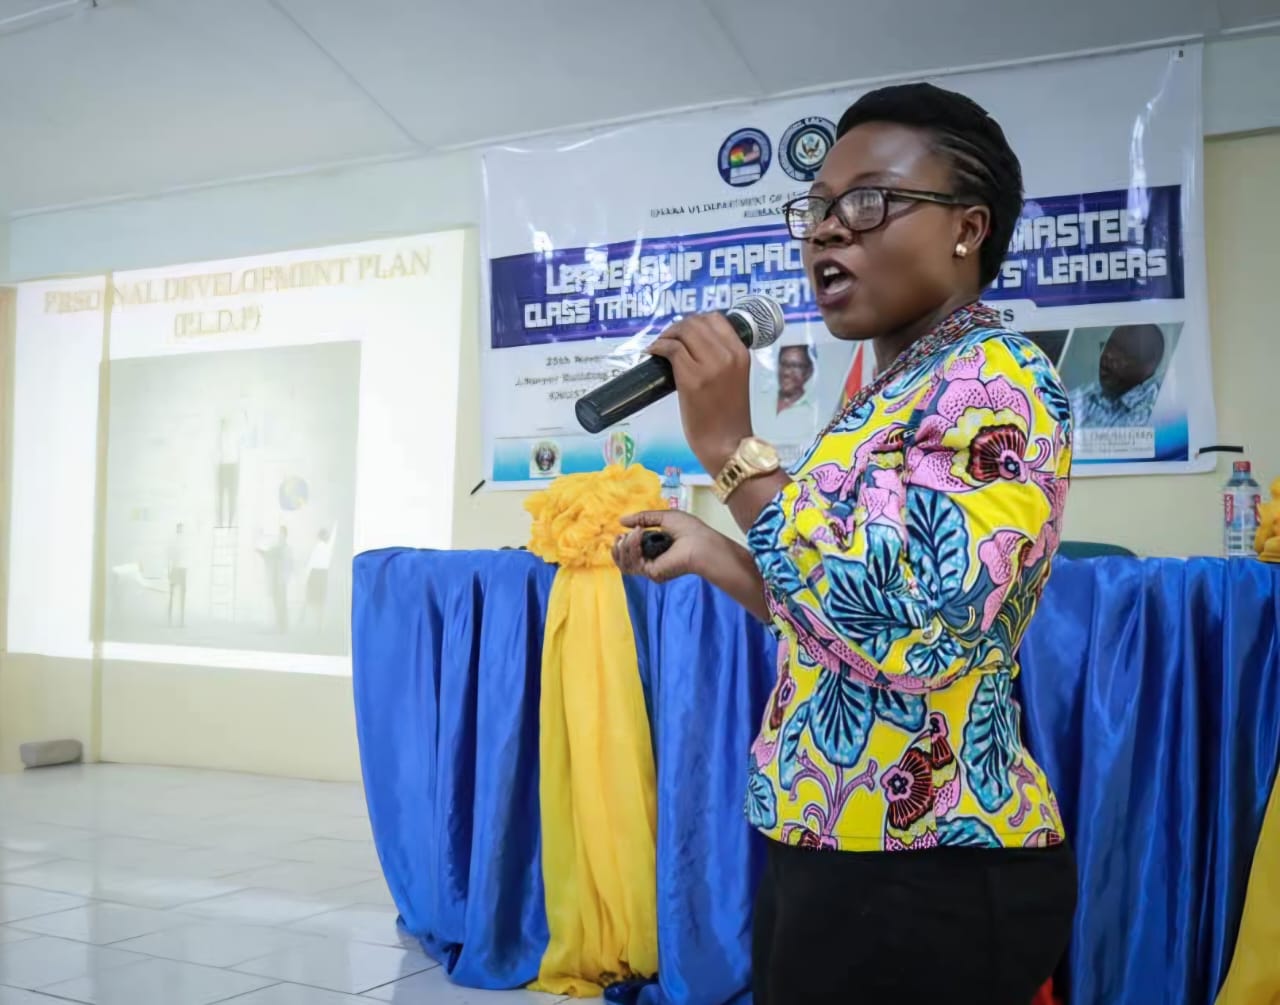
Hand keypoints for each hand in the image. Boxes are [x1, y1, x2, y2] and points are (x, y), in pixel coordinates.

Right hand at [612, 510, 720, 583]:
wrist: (701, 542)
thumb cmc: (689, 529)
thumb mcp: (663, 517)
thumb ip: (642, 518)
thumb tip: (621, 520)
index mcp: (654, 550)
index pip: (629, 554)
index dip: (621, 544)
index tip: (622, 532)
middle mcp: (651, 562)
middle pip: (622, 561)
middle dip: (618, 547)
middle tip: (622, 535)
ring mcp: (650, 569)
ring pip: (624, 563)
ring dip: (624, 546)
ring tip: (635, 532)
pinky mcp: (652, 573)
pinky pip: (633, 563)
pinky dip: (632, 547)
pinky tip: (638, 534)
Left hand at [646, 313, 752, 474]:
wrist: (727, 443)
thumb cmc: (728, 416)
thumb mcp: (733, 378)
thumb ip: (719, 359)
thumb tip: (690, 343)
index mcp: (740, 353)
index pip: (716, 318)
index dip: (695, 321)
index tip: (683, 331)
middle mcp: (728, 355)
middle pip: (696, 322)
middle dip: (677, 327)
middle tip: (667, 338)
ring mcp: (710, 365)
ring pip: (683, 332)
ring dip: (666, 335)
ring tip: (659, 345)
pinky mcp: (691, 378)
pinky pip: (671, 349)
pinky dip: (658, 347)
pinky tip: (653, 353)